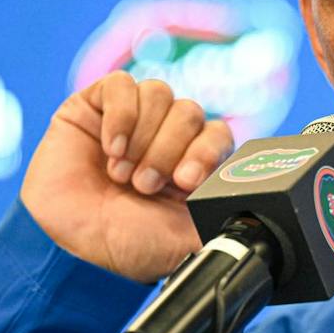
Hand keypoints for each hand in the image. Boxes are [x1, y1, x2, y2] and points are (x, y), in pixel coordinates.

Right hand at [19, 73, 234, 282]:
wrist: (75, 248)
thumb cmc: (129, 246)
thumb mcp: (190, 240)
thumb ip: (223, 221)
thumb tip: (257, 223)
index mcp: (194, 164)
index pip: (218, 133)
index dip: (207, 151)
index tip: (186, 182)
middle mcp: (166, 137)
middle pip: (190, 112)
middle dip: (169, 150)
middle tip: (146, 186)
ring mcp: (132, 119)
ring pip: (160, 94)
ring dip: (144, 137)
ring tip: (123, 173)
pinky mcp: (96, 106)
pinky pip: (121, 85)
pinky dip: (120, 115)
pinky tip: (110, 147)